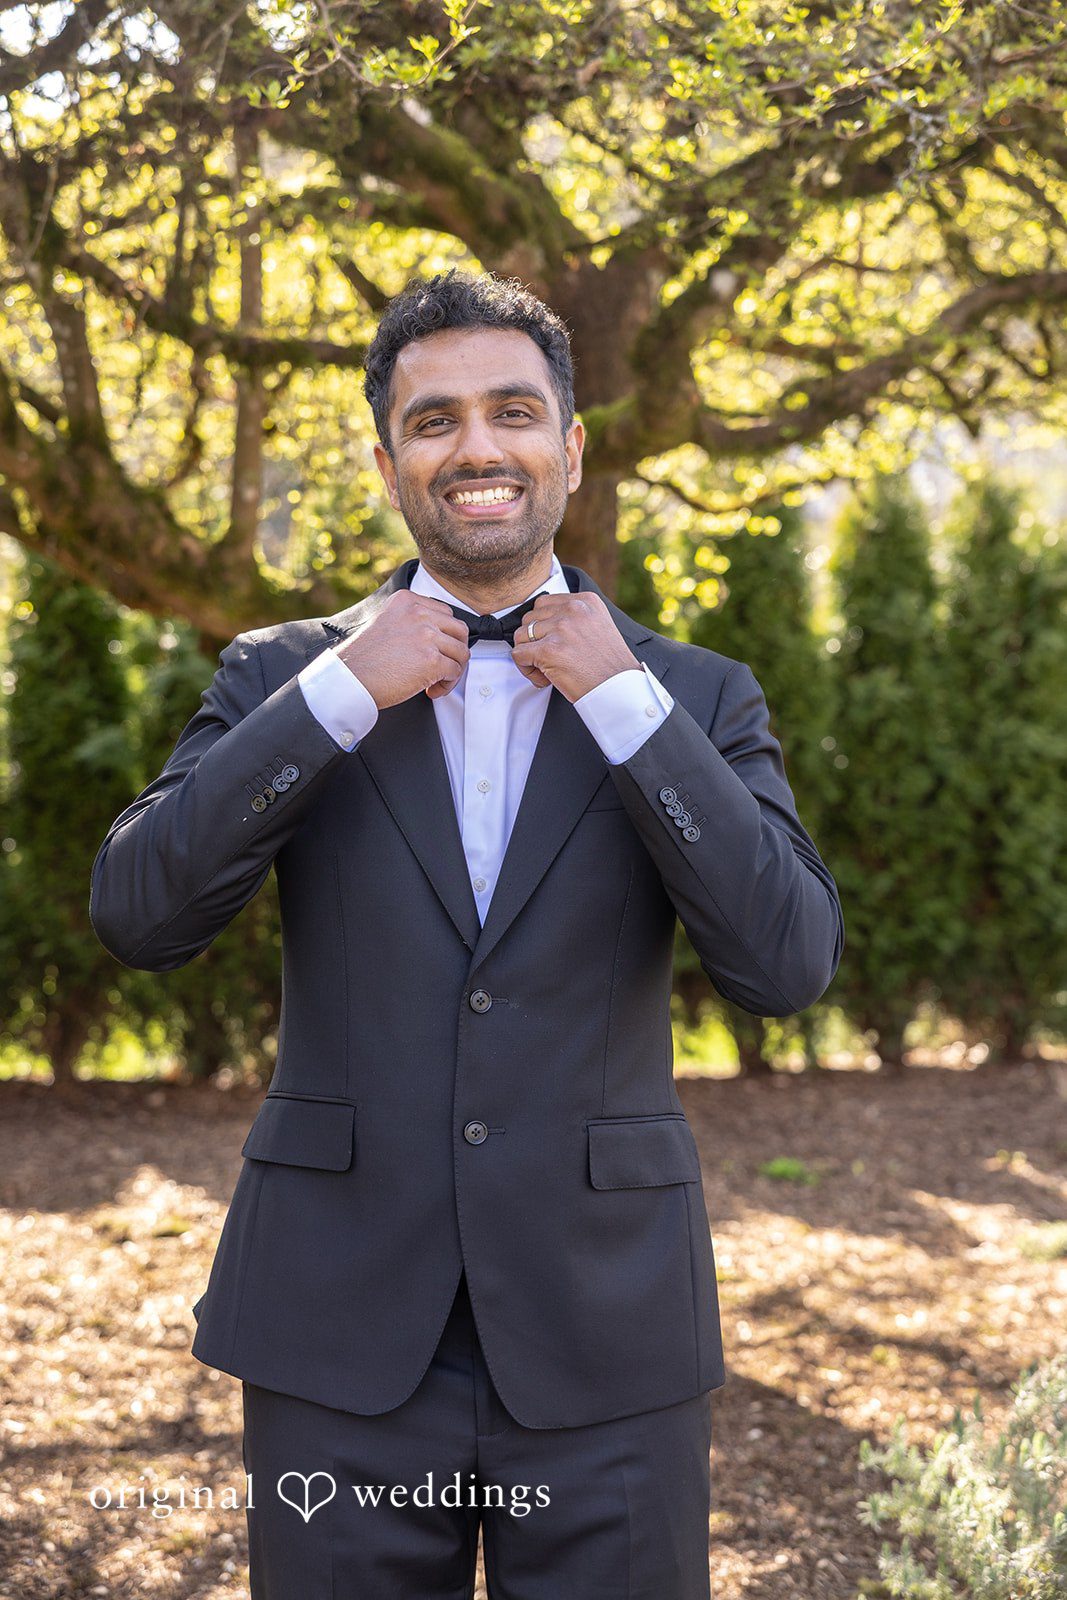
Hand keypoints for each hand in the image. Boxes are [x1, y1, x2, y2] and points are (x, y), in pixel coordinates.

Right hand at [336, 590, 469, 707]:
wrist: (349, 679)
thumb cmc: (364, 659)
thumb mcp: (386, 623)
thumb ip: (410, 621)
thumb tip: (436, 636)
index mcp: (406, 601)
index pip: (444, 612)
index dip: (445, 635)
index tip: (437, 649)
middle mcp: (418, 614)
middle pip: (459, 630)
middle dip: (455, 651)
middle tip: (444, 666)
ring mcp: (426, 636)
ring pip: (461, 652)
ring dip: (453, 670)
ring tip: (436, 681)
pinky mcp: (431, 660)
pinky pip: (455, 672)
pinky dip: (447, 685)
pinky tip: (431, 691)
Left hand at [509, 592, 640, 701]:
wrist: (618, 690)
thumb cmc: (609, 667)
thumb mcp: (598, 627)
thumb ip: (574, 618)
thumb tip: (542, 621)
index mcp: (586, 601)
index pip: (544, 604)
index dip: (544, 627)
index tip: (556, 644)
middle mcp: (573, 610)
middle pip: (530, 618)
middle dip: (535, 641)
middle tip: (552, 659)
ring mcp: (561, 628)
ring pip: (521, 636)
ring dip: (529, 656)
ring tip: (548, 670)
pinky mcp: (549, 650)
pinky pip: (518, 655)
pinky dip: (526, 670)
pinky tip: (544, 678)